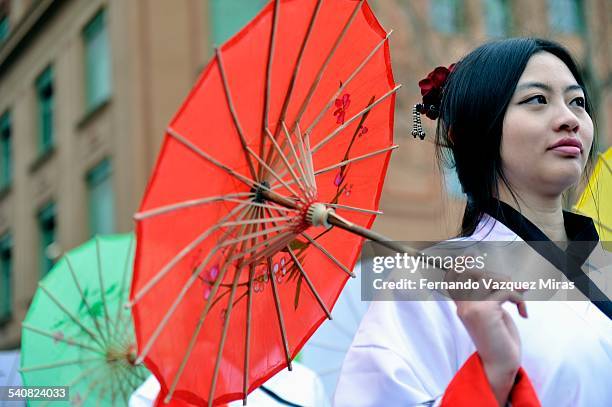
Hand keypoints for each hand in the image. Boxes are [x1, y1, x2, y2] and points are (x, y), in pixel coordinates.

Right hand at [448, 270, 527, 405]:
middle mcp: (463, 305)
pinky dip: (520, 300)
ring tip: (520, 299)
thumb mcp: (494, 314)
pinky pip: (505, 291)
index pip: (453, 278)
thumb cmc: (499, 340)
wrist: (501, 365)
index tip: (470, 255)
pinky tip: (524, 314)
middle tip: (516, 289)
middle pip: (475, 274)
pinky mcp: (485, 312)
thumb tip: (511, 280)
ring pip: (490, 280)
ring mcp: (471, 308)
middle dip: (498, 277)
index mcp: (462, 306)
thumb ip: (494, 296)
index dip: (460, 264)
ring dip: (510, 286)